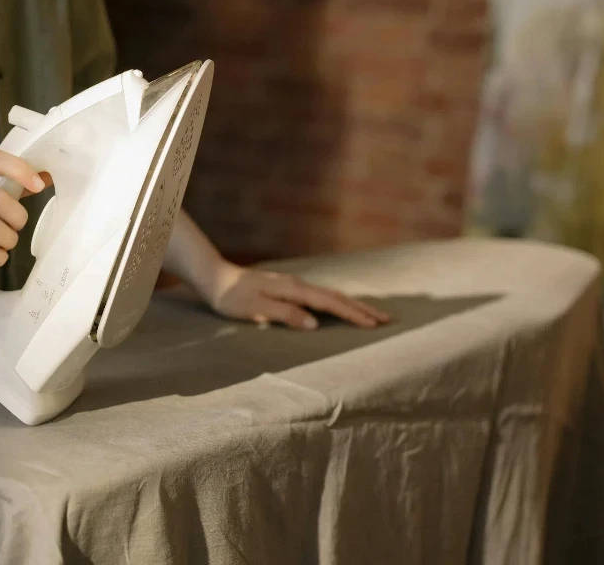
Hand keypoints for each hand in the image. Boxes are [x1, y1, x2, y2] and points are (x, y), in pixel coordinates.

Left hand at [205, 262, 389, 329]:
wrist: (216, 278)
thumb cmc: (232, 297)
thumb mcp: (256, 308)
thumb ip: (285, 315)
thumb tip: (314, 324)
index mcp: (294, 289)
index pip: (330, 303)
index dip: (353, 314)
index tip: (373, 324)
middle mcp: (298, 284)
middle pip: (337, 297)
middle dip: (362, 309)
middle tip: (387, 320)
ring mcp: (295, 285)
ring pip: (331, 295)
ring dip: (353, 305)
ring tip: (373, 315)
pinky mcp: (290, 289)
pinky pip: (321, 296)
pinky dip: (338, 303)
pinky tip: (342, 308)